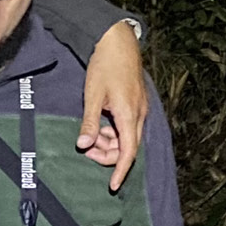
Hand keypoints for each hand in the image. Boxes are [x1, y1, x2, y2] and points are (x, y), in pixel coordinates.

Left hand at [80, 22, 147, 191]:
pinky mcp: (137, 103)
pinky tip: (100, 125)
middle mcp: (140, 115)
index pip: (128, 152)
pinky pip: (128, 126)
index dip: (120, 171)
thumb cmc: (105, 65)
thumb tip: (84, 145)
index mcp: (129, 115)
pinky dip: (114, 131)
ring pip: (128, 137)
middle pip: (128, 147)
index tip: (113, 185)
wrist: (118, 40)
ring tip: (90, 135)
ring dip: (110, 142)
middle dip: (109, 154)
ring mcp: (140, 108)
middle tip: (86, 150)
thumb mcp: (92, 95)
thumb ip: (90, 122)